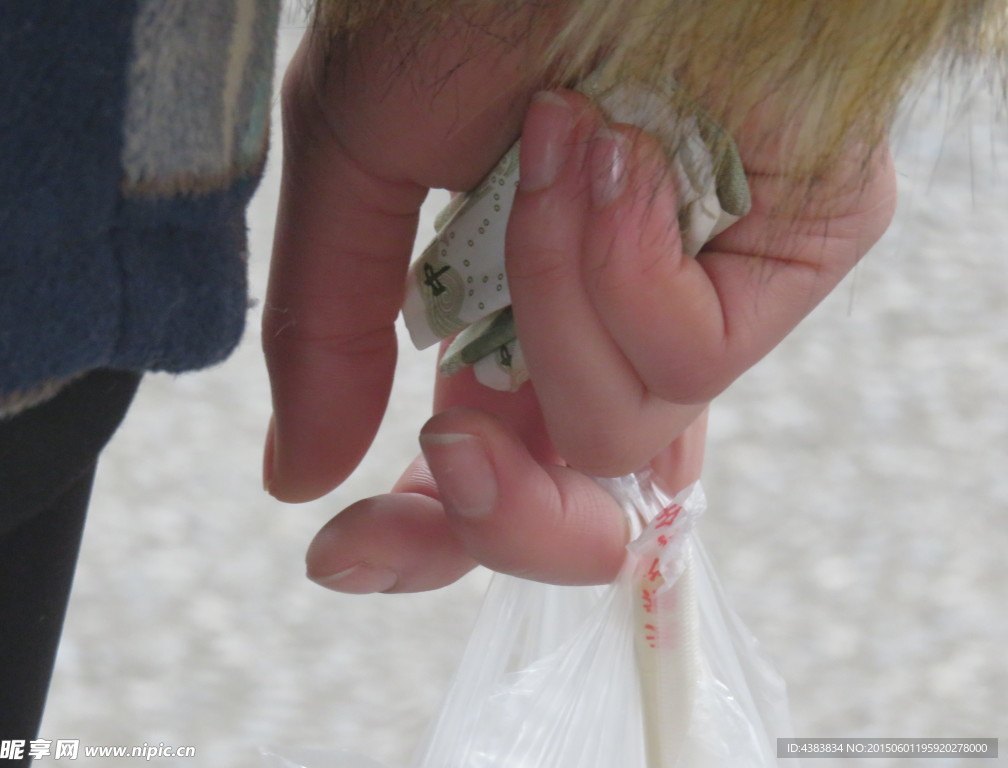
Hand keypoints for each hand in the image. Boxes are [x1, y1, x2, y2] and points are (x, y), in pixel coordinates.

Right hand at [266, 17, 895, 591]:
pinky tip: (607, 148)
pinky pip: (692, 357)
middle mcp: (626, 319)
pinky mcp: (800, 250)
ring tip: (546, 151)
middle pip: (589, 507)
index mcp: (528, 306)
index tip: (346, 549)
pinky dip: (617, 267)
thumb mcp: (359, 159)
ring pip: (625, 434)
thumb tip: (298, 474)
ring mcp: (716, 292)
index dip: (435, 531)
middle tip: (449, 437)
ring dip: (548, 303)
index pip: (502, 469)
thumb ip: (329, 329)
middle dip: (503, 510)